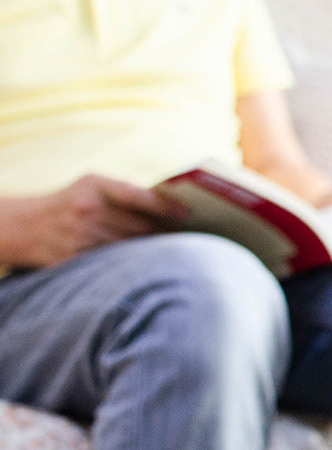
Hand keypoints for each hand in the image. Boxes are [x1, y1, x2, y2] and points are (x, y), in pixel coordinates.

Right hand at [0, 174, 185, 267]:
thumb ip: (126, 191)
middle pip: (140, 225)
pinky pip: (116, 263)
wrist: (28, 227)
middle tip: (185, 234)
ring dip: (152, 250)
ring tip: (170, 251)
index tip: (186, 213)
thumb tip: (169, 205)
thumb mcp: (93, 185)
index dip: (164, 206)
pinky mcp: (79, 258)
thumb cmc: (73, 202)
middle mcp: (88, 209)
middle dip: (164, 231)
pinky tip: (147, 265)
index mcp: (94, 185)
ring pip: (132, 247)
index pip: (137, 196)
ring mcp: (82, 236)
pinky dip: (134, 263)